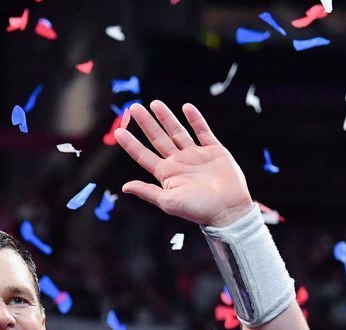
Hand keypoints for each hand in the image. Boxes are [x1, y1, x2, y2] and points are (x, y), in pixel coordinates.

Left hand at [115, 101, 254, 227]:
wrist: (228, 210)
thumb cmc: (197, 209)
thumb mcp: (168, 201)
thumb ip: (147, 191)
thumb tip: (125, 187)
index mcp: (166, 174)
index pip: (143, 155)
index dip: (130, 143)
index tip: (118, 131)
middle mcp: (179, 162)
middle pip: (158, 138)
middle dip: (146, 123)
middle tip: (134, 107)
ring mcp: (196, 155)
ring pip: (178, 132)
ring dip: (167, 118)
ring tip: (155, 103)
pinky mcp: (214, 151)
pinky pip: (203, 131)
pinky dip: (195, 119)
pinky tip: (187, 108)